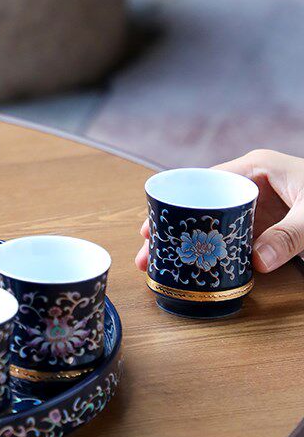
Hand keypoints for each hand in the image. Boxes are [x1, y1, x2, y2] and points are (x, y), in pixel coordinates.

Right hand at [135, 149, 303, 273]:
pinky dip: (213, 253)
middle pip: (201, 205)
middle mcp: (252, 185)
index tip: (152, 224)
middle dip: (173, 229)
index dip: (175, 204)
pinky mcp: (267, 227)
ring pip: (212, 224)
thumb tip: (256, 262)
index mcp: (257, 168)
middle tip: (147, 252)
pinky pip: (232, 238)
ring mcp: (258, 207)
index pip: (203, 181)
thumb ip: (290, 235)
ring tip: (161, 265)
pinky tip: (198, 268)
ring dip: (189, 244)